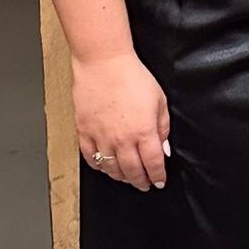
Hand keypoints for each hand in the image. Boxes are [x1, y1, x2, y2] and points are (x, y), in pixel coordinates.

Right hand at [72, 49, 170, 189]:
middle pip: (133, 171)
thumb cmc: (132, 76)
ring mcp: (101, 137)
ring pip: (111, 168)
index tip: (159, 181)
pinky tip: (105, 166)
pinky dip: (98, 166)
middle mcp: (122, 139)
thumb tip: (164, 148)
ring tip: (127, 177)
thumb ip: (163, 127)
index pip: (153, 164)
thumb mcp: (159, 100)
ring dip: (121, 176)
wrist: (104, 62)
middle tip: (144, 185)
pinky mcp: (85, 131)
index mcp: (144, 131)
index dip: (158, 176)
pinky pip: (90, 157)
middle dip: (141, 182)